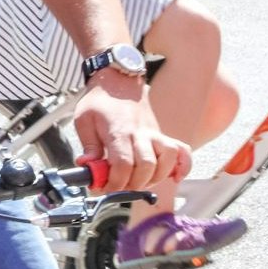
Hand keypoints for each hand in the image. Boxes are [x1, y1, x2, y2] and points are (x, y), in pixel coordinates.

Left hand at [74, 78, 189, 193]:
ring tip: (138, 182)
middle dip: (133, 184)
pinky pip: (182, 151)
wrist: (117, 81)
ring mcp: (154, 134)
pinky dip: (183, 166)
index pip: (123, 164)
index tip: (103, 186)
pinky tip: (174, 177)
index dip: (115, 181)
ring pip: (167, 160)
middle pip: (147, 166)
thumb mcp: (84, 121)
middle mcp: (140, 133)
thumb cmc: (99, 102)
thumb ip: (88, 146)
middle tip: (118, 186)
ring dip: (155, 178)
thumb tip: (87, 166)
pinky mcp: (162, 135)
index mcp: (118, 131)